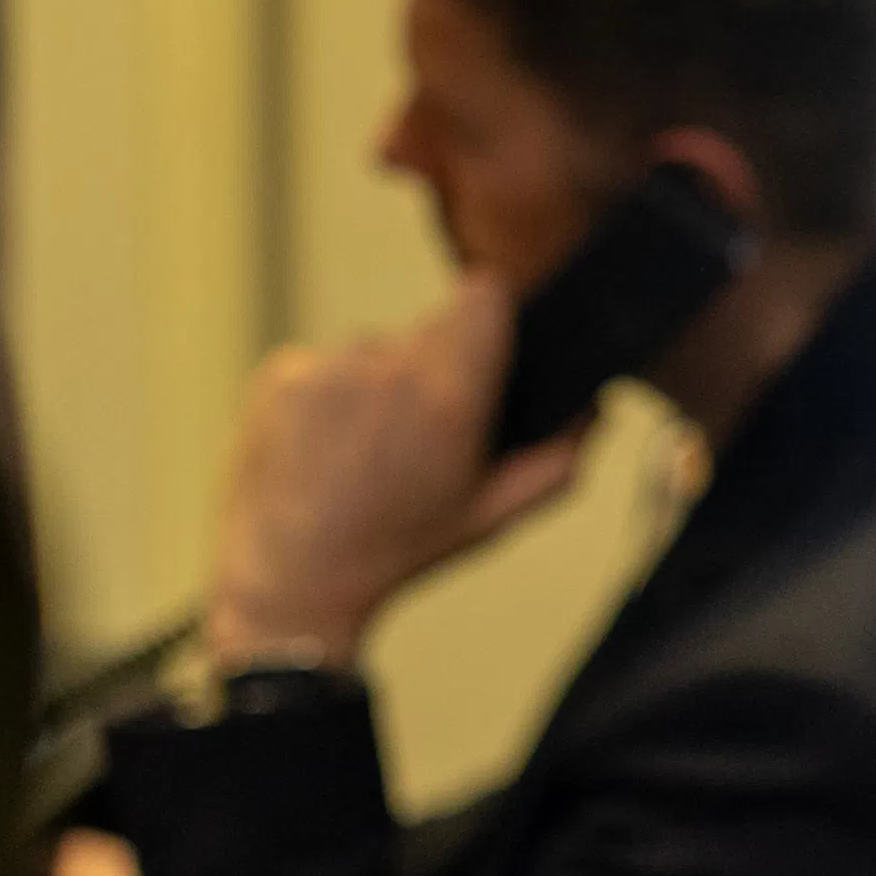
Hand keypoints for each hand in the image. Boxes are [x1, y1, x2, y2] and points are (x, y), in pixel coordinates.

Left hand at [205, 271, 585, 656]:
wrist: (293, 580)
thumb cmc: (401, 549)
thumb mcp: (493, 517)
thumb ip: (558, 460)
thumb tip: (594, 407)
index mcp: (448, 400)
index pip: (483, 294)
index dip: (490, 317)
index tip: (485, 350)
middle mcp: (388, 371)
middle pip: (431, 327)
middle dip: (436, 365)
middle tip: (421, 429)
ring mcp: (327, 369)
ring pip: (375, 348)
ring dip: (378, 384)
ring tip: (364, 452)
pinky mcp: (281, 375)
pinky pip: (323, 364)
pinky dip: (327, 397)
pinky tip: (324, 450)